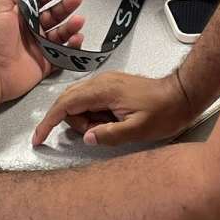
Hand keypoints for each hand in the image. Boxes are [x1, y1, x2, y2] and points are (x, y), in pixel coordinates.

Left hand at [0, 0, 85, 104]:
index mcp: (18, 14)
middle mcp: (28, 28)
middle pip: (53, 14)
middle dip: (66, 6)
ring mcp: (37, 45)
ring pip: (60, 32)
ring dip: (71, 25)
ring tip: (78, 20)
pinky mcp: (44, 62)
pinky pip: (63, 53)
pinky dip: (72, 46)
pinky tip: (76, 39)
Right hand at [32, 71, 193, 147]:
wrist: (181, 94)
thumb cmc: (163, 113)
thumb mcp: (138, 131)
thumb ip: (109, 134)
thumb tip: (85, 137)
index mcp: (103, 90)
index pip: (65, 104)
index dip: (48, 122)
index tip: (38, 139)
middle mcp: (100, 81)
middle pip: (68, 101)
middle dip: (75, 122)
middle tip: (98, 133)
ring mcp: (105, 81)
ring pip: (78, 101)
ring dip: (86, 119)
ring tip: (110, 127)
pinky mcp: (110, 85)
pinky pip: (90, 99)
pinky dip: (92, 113)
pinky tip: (110, 121)